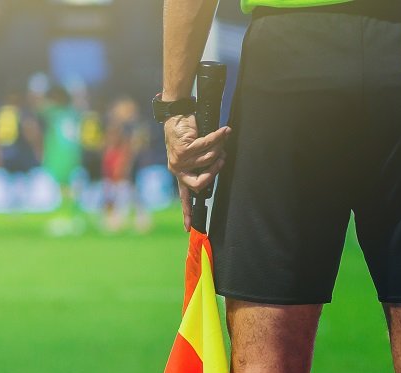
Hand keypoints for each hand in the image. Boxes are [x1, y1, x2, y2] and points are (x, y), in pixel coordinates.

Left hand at [164, 115, 230, 230]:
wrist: (176, 116)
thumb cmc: (186, 133)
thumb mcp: (192, 152)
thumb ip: (200, 163)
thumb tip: (217, 165)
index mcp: (179, 174)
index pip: (183, 197)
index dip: (187, 213)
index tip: (189, 228)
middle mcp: (177, 170)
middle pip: (198, 184)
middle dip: (213, 173)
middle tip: (222, 160)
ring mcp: (178, 161)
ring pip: (207, 161)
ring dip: (218, 149)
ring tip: (221, 139)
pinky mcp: (183, 149)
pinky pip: (206, 146)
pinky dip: (217, 137)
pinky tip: (224, 131)